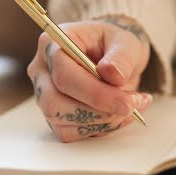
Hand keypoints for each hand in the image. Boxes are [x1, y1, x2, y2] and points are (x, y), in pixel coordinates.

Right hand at [25, 17, 152, 141]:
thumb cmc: (115, 43)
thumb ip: (121, 57)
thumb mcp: (126, 41)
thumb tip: (112, 75)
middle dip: (98, 112)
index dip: (95, 94)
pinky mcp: (55, 114)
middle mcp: (42, 70)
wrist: (115, 55)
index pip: (64, 75)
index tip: (127, 103)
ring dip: (102, 122)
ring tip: (133, 106)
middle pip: (55, 103)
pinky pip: (70, 133)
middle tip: (132, 106)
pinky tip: (120, 115)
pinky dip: (99, 129)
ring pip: (62, 122)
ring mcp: (44, 94)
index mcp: (53, 44)